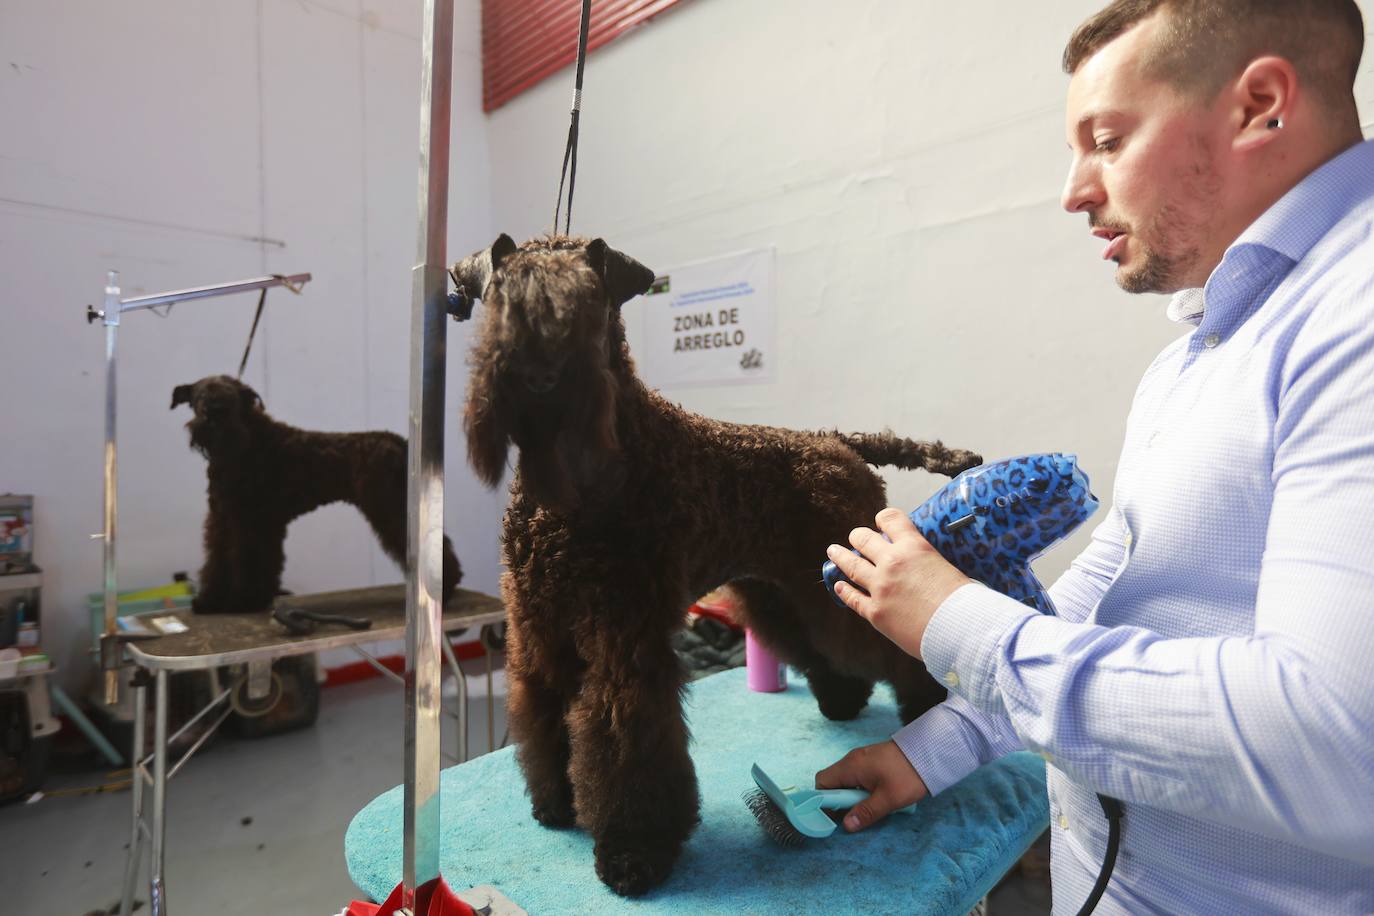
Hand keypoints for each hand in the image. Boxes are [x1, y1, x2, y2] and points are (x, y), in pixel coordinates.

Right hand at [815, 739, 928, 831]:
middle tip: (855, 814)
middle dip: (840, 800)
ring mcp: (862, 758)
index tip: (835, 816)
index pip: (822, 782)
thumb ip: (866, 812)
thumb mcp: (888, 799)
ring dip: (852, 795)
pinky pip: (858, 776)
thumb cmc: (908, 775)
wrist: (930, 752)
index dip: (823, 800)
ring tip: (869, 806)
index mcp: (851, 766)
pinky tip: (877, 796)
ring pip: (847, 779)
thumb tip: (847, 825)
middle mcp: (852, 759)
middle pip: (833, 781)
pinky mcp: (873, 759)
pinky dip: (861, 788)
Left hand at [826, 507, 969, 658]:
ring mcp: (880, 587)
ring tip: (833, 552)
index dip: (884, 518)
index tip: (881, 521)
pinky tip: (839, 586)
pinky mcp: (875, 612)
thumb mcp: (948, 568)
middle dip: (858, 536)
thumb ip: (930, 563)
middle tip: (855, 538)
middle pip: (864, 540)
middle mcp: (892, 562)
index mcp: (914, 547)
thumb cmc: (964, 600)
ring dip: (840, 556)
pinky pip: (853, 598)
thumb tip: (928, 567)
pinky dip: (844, 590)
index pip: (891, 520)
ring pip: (851, 566)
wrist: (960, 629)